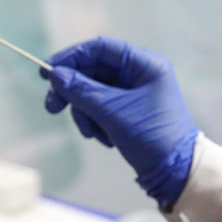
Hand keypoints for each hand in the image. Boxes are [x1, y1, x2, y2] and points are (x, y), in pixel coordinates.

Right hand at [41, 37, 198, 206]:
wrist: (175, 172)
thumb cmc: (150, 136)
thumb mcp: (112, 111)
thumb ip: (81, 90)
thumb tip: (55, 75)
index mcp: (145, 64)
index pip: (100, 48)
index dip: (71, 57)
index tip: (47, 72)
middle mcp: (140, 73)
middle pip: (93, 71)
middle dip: (72, 91)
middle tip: (52, 107)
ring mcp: (134, 92)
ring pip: (92, 91)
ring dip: (85, 112)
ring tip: (92, 133)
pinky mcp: (127, 111)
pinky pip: (100, 107)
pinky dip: (95, 121)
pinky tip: (104, 138)